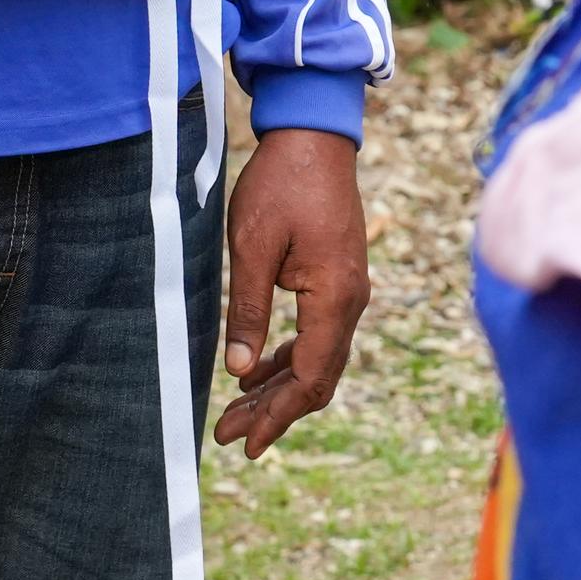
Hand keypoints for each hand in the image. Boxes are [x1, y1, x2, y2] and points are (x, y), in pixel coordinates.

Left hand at [217, 126, 367, 457]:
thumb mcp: (252, 247)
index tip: (246, 443)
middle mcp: (350, 300)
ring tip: (238, 410)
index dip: (279, 416)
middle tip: (229, 436)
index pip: (310, 376)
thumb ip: (248, 311)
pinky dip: (290, 359)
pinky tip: (258, 370)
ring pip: (319, 358)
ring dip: (280, 388)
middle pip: (318, 376)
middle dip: (275, 411)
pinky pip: (320, 335)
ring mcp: (349, 289)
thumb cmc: (281, 185)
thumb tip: (240, 371)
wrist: (315, 136)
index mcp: (333, 297)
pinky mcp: (339, 278)